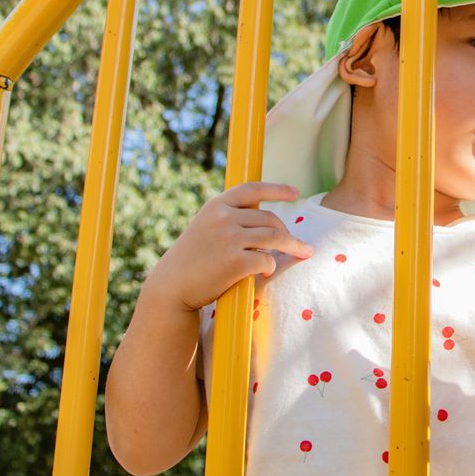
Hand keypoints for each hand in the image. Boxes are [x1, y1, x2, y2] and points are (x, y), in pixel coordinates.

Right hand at [143, 181, 313, 312]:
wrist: (171, 286)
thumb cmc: (191, 260)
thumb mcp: (205, 228)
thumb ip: (229, 219)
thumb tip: (266, 222)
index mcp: (216, 206)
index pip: (253, 189)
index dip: (277, 190)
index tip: (295, 193)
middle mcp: (224, 217)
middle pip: (270, 218)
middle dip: (289, 232)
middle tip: (300, 244)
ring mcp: (230, 238)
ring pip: (275, 237)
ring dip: (293, 246)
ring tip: (303, 253)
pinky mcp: (235, 262)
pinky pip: (267, 259)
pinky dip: (272, 265)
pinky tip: (268, 271)